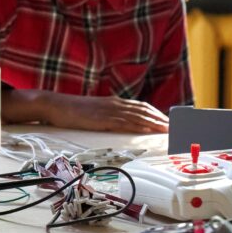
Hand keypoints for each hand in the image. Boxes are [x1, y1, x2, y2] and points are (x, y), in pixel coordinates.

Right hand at [40, 92, 168, 132]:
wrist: (55, 105)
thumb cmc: (72, 110)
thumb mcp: (94, 112)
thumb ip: (108, 116)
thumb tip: (120, 124)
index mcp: (114, 102)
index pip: (142, 107)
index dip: (158, 114)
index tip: (170, 122)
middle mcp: (115, 104)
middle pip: (145, 111)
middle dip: (162, 119)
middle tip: (177, 128)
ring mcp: (109, 110)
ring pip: (138, 116)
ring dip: (155, 123)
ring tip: (169, 130)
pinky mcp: (102, 118)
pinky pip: (124, 122)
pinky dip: (139, 126)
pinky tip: (148, 130)